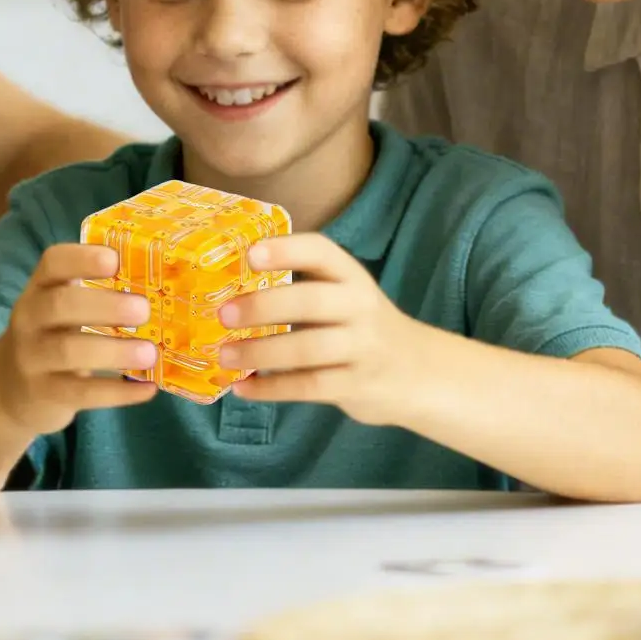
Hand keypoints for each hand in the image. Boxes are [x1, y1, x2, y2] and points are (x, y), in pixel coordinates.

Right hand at [0, 244, 157, 437]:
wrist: (10, 388)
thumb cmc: (52, 336)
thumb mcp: (60, 309)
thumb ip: (95, 294)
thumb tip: (165, 285)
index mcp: (39, 288)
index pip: (52, 262)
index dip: (83, 258)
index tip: (115, 261)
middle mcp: (29, 318)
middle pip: (59, 305)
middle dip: (104, 306)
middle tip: (143, 310)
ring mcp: (32, 358)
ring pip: (68, 351)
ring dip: (113, 352)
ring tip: (150, 353)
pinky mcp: (44, 393)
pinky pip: (81, 393)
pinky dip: (117, 392)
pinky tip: (148, 389)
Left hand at [218, 235, 420, 425]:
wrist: (417, 369)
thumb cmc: (358, 324)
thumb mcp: (341, 294)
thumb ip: (299, 287)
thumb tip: (223, 288)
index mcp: (350, 276)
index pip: (321, 252)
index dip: (287, 250)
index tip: (251, 255)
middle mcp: (360, 306)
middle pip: (311, 302)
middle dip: (264, 307)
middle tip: (224, 315)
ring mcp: (363, 347)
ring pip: (308, 350)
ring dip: (260, 353)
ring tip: (225, 356)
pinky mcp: (357, 385)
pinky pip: (310, 387)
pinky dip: (272, 389)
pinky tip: (243, 388)